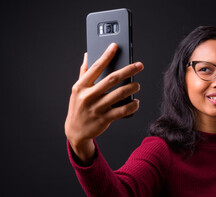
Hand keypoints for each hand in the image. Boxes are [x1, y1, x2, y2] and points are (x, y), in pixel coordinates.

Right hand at [65, 43, 143, 161]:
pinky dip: (132, 105)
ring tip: (137, 84)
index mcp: (81, 87)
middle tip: (139, 65)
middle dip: (128, 70)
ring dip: (132, 87)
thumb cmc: (78, 107)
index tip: (115, 46)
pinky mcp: (104, 119)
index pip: (95, 68)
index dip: (106, 56)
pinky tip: (136, 102)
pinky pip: (123, 110)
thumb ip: (84, 72)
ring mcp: (97, 108)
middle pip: (112, 79)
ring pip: (119, 94)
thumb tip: (88, 54)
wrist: (75, 131)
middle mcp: (88, 96)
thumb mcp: (77, 90)